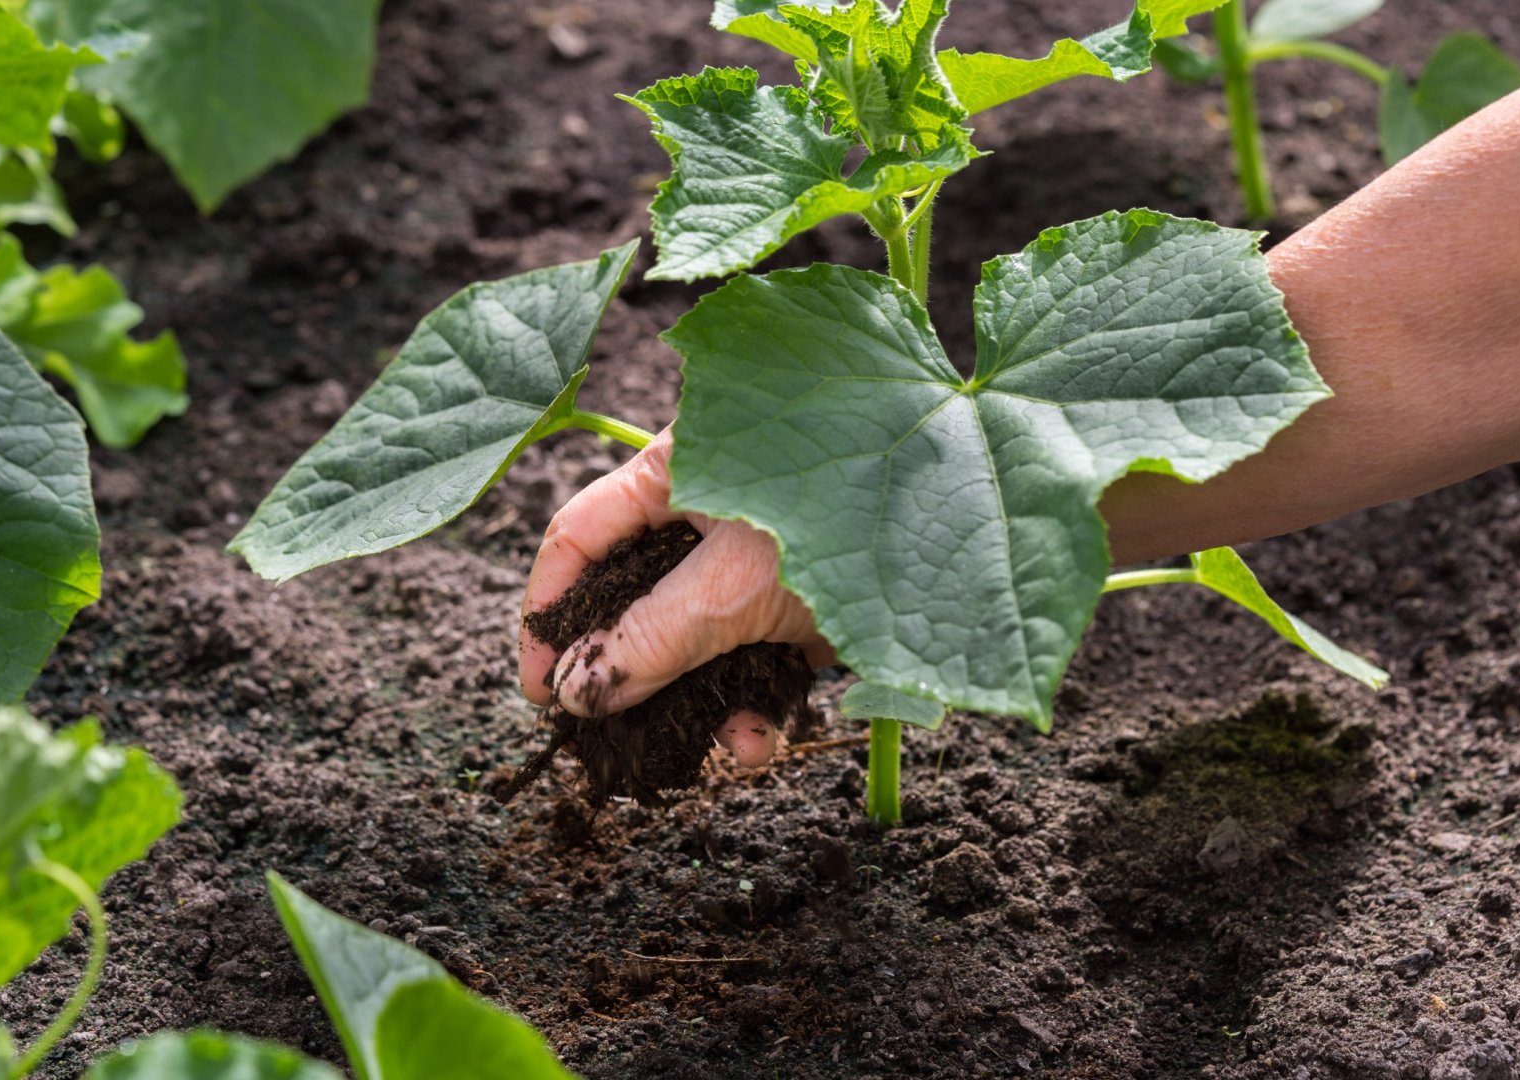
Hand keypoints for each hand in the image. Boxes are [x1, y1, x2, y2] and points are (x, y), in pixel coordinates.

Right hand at [518, 427, 832, 764]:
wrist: (980, 540)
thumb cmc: (853, 520)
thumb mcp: (732, 587)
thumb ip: (648, 640)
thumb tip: (575, 693)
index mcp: (678, 466)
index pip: (579, 537)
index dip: (548, 614)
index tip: (539, 693)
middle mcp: (716, 503)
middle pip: (641, 596)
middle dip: (633, 675)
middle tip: (614, 741)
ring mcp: (765, 554)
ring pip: (703, 636)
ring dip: (701, 702)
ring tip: (716, 753)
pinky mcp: (811, 597)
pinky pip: (762, 652)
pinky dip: (757, 698)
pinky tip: (762, 739)